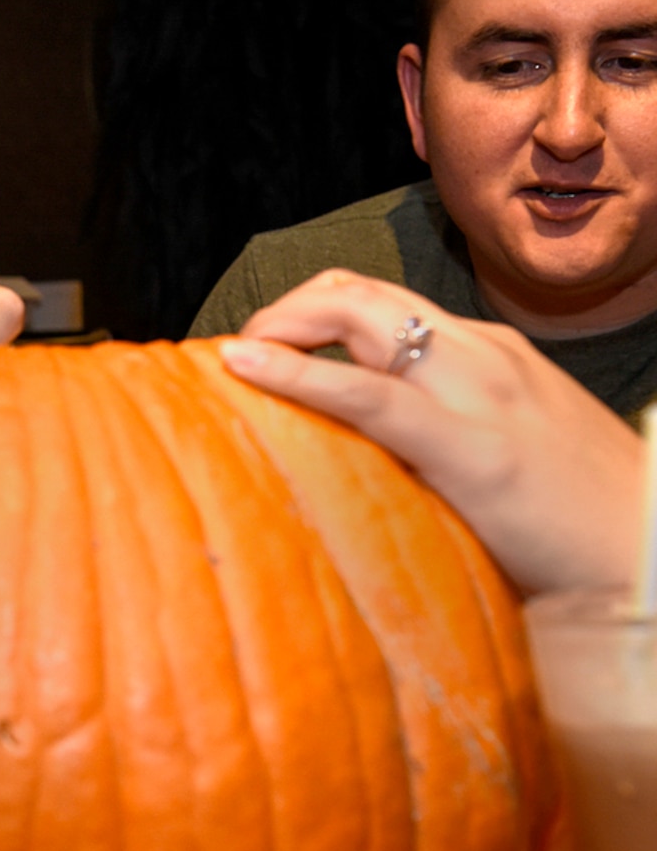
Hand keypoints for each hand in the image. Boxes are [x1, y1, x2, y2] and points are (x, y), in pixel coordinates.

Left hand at [216, 270, 641, 594]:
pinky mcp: (473, 448)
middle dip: (286, 309)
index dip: (312, 311)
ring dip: (281, 325)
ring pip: (358, 315)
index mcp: (491, 355)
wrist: (655, 557)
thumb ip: (445, 441)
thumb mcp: (510, 457)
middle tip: (242, 352)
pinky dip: (297, 373)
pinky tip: (248, 367)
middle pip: (361, 293)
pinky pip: (368, 394)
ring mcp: (481, 392)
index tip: (266, 345)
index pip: (385, 304)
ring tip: (235, 357)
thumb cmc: (582, 524)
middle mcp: (482, 354)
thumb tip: (365, 463)